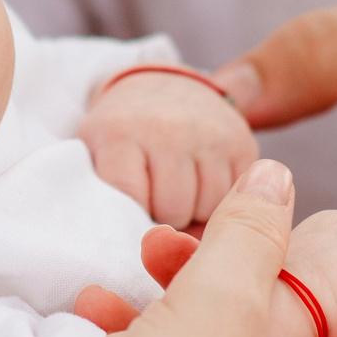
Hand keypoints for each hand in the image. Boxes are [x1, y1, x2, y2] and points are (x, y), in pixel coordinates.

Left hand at [81, 70, 258, 229]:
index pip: (131, 201)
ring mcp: (210, 134)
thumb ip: (102, 197)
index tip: (130, 212)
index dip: (131, 218)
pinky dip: (220, 201)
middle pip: (172, 211)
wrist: (160, 87)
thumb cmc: (122, 135)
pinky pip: (236, 198)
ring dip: (194, 212)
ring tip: (179, 191)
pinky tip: (202, 183)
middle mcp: (168, 129)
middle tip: (155, 199)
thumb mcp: (93, 155)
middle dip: (163, 217)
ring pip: (208, 210)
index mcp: (120, 133)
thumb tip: (139, 250)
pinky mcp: (243, 141)